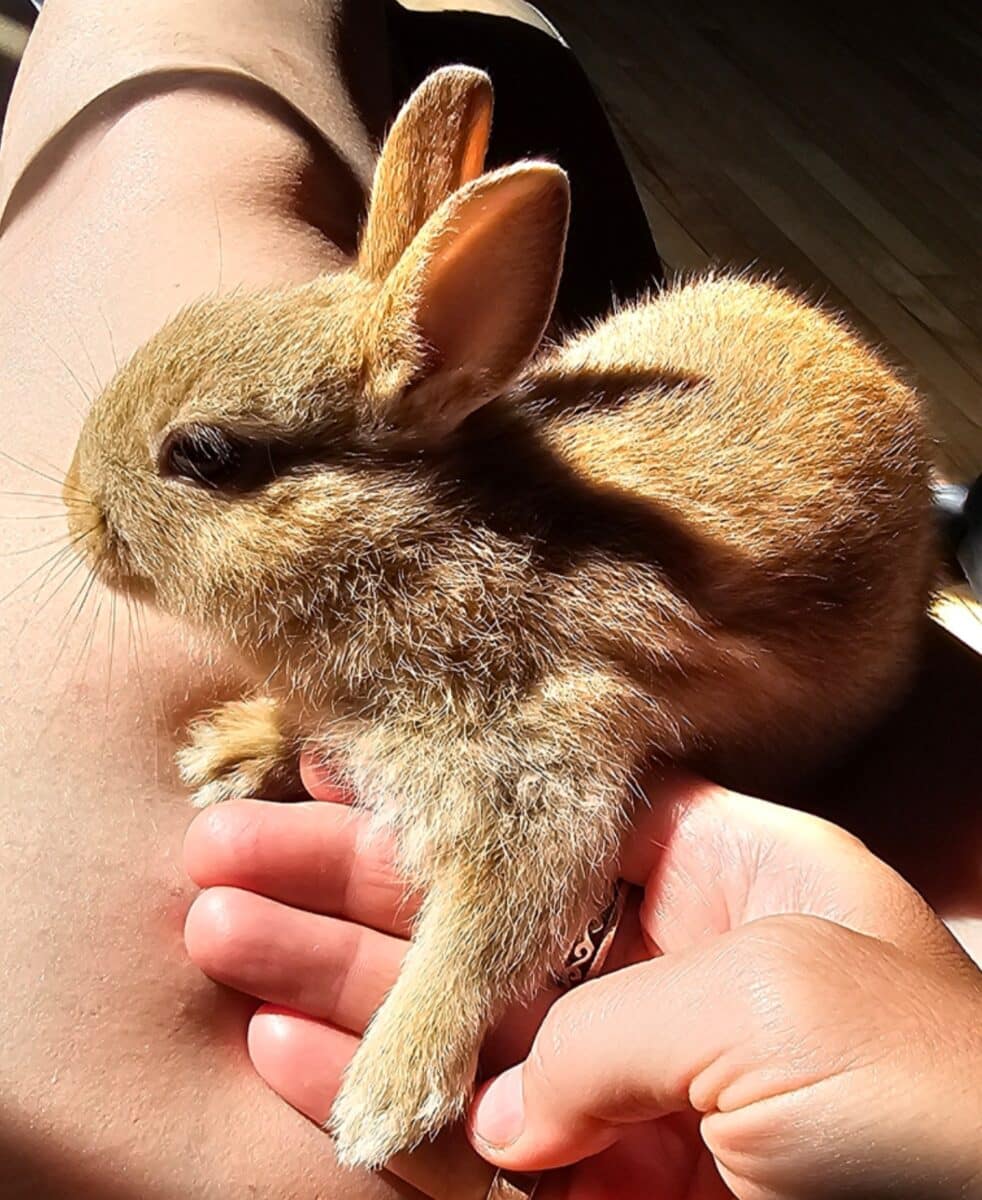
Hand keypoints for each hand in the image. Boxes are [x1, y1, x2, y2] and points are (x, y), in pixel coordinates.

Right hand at [183, 767, 981, 1197]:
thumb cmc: (936, 1105)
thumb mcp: (774, 997)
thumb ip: (606, 1023)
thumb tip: (508, 1105)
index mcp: (736, 885)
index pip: (557, 822)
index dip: (448, 796)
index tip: (341, 761)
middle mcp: (671, 976)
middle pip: (479, 914)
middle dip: (352, 881)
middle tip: (228, 845)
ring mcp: (632, 1092)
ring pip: (452, 1025)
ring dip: (330, 980)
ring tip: (219, 928)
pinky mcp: (604, 1198)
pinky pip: (466, 1143)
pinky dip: (371, 1097)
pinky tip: (281, 1046)